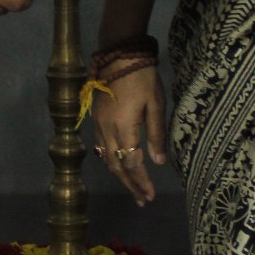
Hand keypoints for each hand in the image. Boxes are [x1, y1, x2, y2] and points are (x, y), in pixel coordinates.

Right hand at [93, 66, 166, 204]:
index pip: (132, 163)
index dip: (141, 182)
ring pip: (106, 159)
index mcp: (124, 127)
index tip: (150, 196)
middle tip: (142, 200)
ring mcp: (98, 125)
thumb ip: (156, 134)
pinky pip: (101, 147)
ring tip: (132, 188)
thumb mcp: (156, 104)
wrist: (119, 54)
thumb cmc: (143, 77)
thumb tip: (159, 162)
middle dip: (130, 185)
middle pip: (116, 166)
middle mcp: (107, 130)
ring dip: (119, 175)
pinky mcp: (95, 118)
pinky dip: (111, 161)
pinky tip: (119, 165)